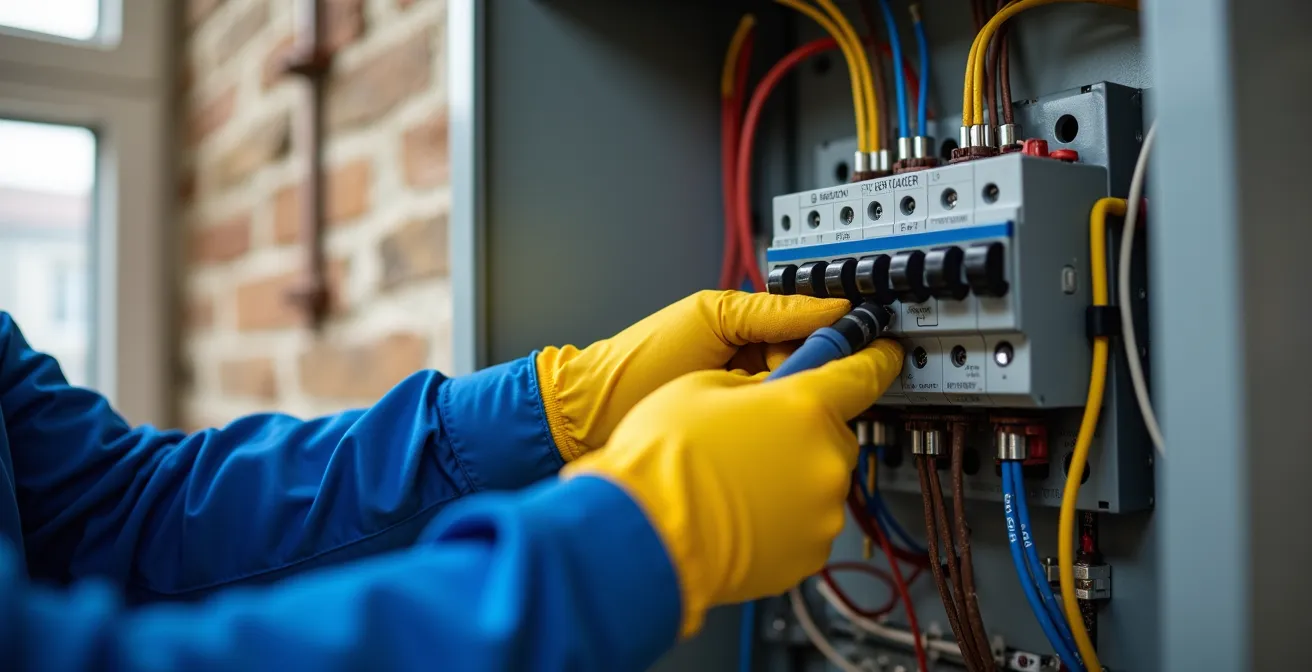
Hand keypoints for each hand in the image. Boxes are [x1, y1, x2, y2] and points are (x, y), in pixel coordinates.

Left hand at [536, 290, 850, 459]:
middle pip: (810, 370)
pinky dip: (772, 431)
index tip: (865, 340)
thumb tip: (833, 306)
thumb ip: (771, 312)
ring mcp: (745, 406)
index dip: (836, 336)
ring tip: (760, 402)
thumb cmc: (638, 359)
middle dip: (802, 373)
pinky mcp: (738, 441)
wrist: (590, 414)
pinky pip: (773, 434)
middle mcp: (752, 368)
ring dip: (786, 404)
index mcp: (749, 330)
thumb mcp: (710, 318)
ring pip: (795, 404)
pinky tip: (761, 430)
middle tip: (778, 376)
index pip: (812, 330)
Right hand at [562, 339, 903, 634]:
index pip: (863, 373)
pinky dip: (784, 515)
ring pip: (819, 477)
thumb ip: (754, 384)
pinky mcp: (810, 551)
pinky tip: (741, 512)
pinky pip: (808, 521)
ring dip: (791, 473)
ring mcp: (822, 509)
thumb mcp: (701, 386)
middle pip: (834, 430)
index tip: (883, 354)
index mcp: (804, 406)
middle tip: (756, 434)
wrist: (643, 536)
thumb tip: (768, 393)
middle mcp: (825, 457)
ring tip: (737, 481)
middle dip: (803, 428)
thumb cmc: (662, 459)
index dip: (875, 358)